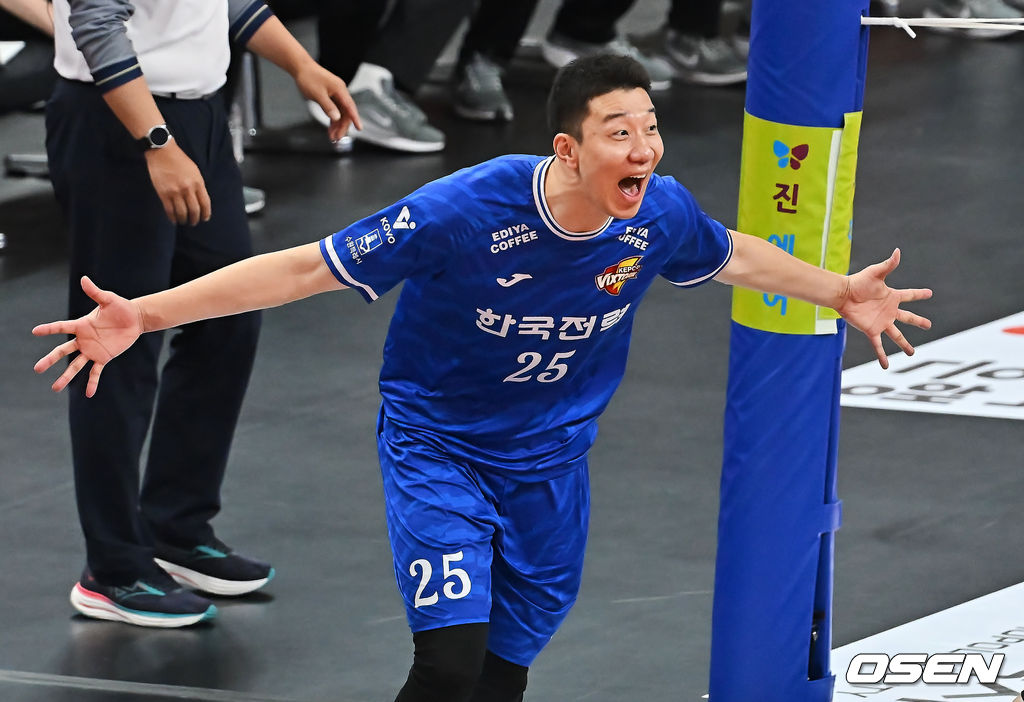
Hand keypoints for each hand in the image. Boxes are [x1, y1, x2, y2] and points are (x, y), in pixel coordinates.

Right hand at [33, 276, 144, 396]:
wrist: (135, 319)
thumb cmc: (120, 307)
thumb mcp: (108, 299)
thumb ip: (95, 292)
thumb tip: (84, 279)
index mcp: (82, 325)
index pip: (61, 327)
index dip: (49, 329)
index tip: (34, 331)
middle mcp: (84, 340)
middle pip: (63, 351)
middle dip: (50, 360)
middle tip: (37, 369)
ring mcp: (92, 350)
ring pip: (75, 365)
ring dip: (66, 377)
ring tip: (55, 388)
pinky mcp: (104, 357)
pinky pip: (96, 372)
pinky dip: (92, 382)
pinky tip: (88, 394)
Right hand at [145, 141, 211, 224]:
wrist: (162, 152)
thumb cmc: (179, 161)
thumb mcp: (195, 172)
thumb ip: (198, 186)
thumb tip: (200, 201)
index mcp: (198, 183)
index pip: (205, 203)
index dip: (206, 214)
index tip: (205, 218)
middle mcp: (188, 189)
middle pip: (194, 210)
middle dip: (195, 219)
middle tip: (193, 223)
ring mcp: (175, 192)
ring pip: (182, 213)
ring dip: (184, 220)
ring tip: (184, 221)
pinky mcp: (163, 193)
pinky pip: (169, 210)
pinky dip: (172, 217)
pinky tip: (174, 219)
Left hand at [292, 61, 362, 142]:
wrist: (301, 67)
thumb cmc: (308, 78)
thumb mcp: (317, 94)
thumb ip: (328, 107)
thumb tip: (337, 118)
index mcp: (340, 90)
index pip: (350, 107)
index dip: (355, 118)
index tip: (359, 128)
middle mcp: (340, 92)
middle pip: (346, 112)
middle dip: (342, 126)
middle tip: (337, 138)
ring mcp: (336, 94)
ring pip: (340, 113)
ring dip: (337, 125)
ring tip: (332, 136)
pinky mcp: (331, 96)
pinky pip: (335, 110)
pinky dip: (333, 119)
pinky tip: (331, 128)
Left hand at [836, 248, 932, 368]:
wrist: (842, 294)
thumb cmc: (858, 282)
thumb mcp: (876, 273)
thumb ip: (889, 265)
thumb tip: (898, 251)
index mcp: (892, 297)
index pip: (910, 295)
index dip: (919, 294)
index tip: (930, 293)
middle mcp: (889, 311)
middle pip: (908, 318)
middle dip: (918, 321)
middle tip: (928, 325)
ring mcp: (881, 322)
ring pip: (897, 335)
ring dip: (904, 344)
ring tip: (912, 353)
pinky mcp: (872, 330)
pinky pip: (878, 345)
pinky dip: (882, 355)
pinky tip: (886, 366)